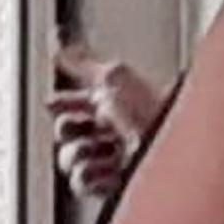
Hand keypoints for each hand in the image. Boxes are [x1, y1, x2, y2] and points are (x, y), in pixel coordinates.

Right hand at [49, 42, 167, 201]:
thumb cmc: (148, 109)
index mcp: (114, 103)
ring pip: (70, 159)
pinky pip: (82, 183)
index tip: (54, 103)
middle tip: (84, 127)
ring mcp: (112, 159)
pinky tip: (104, 169)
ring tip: (100, 150)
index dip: (63, 102)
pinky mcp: (112, 184)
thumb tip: (58, 40)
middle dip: (69, 128)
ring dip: (79, 153)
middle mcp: (112, 131)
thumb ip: (81, 61)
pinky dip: (89, 175)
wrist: (170, 145)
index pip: (75, 102)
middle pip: (66, 132)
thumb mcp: (112, 76)